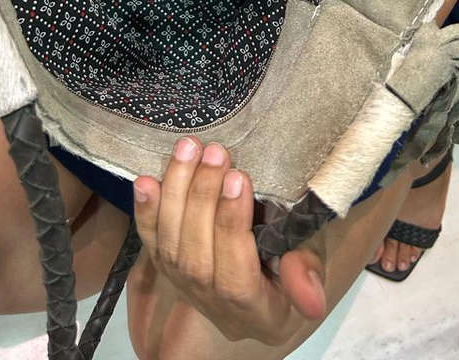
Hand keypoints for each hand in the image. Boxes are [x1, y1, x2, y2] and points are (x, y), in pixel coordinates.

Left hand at [133, 137, 327, 346]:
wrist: (255, 294)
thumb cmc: (288, 272)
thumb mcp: (310, 272)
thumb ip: (307, 277)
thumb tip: (312, 299)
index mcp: (252, 308)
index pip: (235, 273)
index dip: (232, 224)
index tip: (238, 178)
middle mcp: (211, 302)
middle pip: (196, 253)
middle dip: (203, 196)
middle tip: (215, 152)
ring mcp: (183, 285)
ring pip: (171, 242)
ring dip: (177, 191)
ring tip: (189, 149)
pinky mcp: (164, 266)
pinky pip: (150, 239)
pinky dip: (145, 210)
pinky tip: (146, 181)